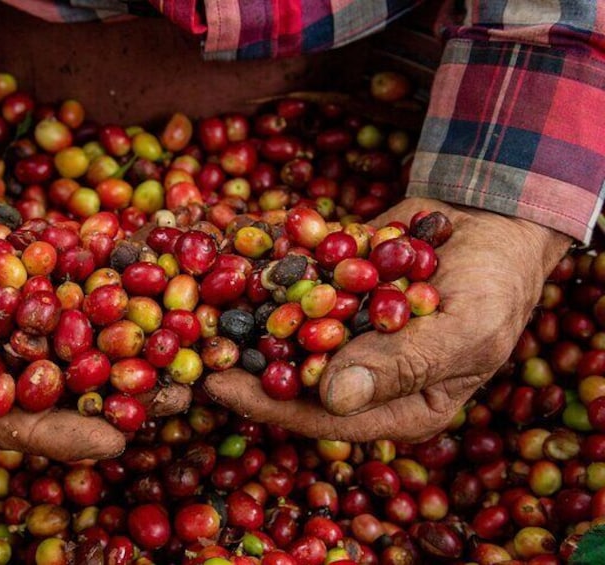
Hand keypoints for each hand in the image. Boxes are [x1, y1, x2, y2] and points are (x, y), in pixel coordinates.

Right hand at [0, 172, 189, 459]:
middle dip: (122, 393)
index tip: (114, 443)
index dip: (64, 436)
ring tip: (190, 343)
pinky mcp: (36, 264)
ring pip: (87, 330)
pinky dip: (119, 276)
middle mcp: (0, 353)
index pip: (17, 424)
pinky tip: (164, 277)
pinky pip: (81, 273)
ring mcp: (22, 307)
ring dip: (138, 338)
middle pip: (69, 383)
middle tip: (178, 399)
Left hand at [204, 197, 570, 441]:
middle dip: (238, 363)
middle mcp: (360, 374)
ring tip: (188, 307)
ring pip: (279, 332)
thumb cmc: (498, 284)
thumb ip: (403, 364)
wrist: (495, 218)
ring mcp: (342, 329)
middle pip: (290, 378)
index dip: (269, 404)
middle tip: (186, 346)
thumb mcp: (465, 330)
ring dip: (236, 320)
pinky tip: (217, 262)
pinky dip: (257, 275)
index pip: (323, 418)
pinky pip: (289, 286)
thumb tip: (333, 398)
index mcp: (396, 406)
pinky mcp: (331, 289)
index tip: (219, 385)